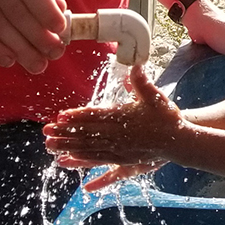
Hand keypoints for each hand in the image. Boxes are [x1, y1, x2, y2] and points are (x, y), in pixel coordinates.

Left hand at [44, 64, 183, 179]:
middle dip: (65, 133)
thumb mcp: (156, 97)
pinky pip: (97, 159)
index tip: (61, 116)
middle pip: (87, 134)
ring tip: (51, 146)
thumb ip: (143, 82)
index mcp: (124, 118)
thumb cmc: (167, 117)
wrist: (179, 142)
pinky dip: (82, 159)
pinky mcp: (121, 159)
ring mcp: (118, 148)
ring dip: (68, 147)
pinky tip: (69, 159)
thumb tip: (135, 65)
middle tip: (46, 133)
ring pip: (88, 148)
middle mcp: (118, 135)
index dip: (77, 116)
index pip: (96, 116)